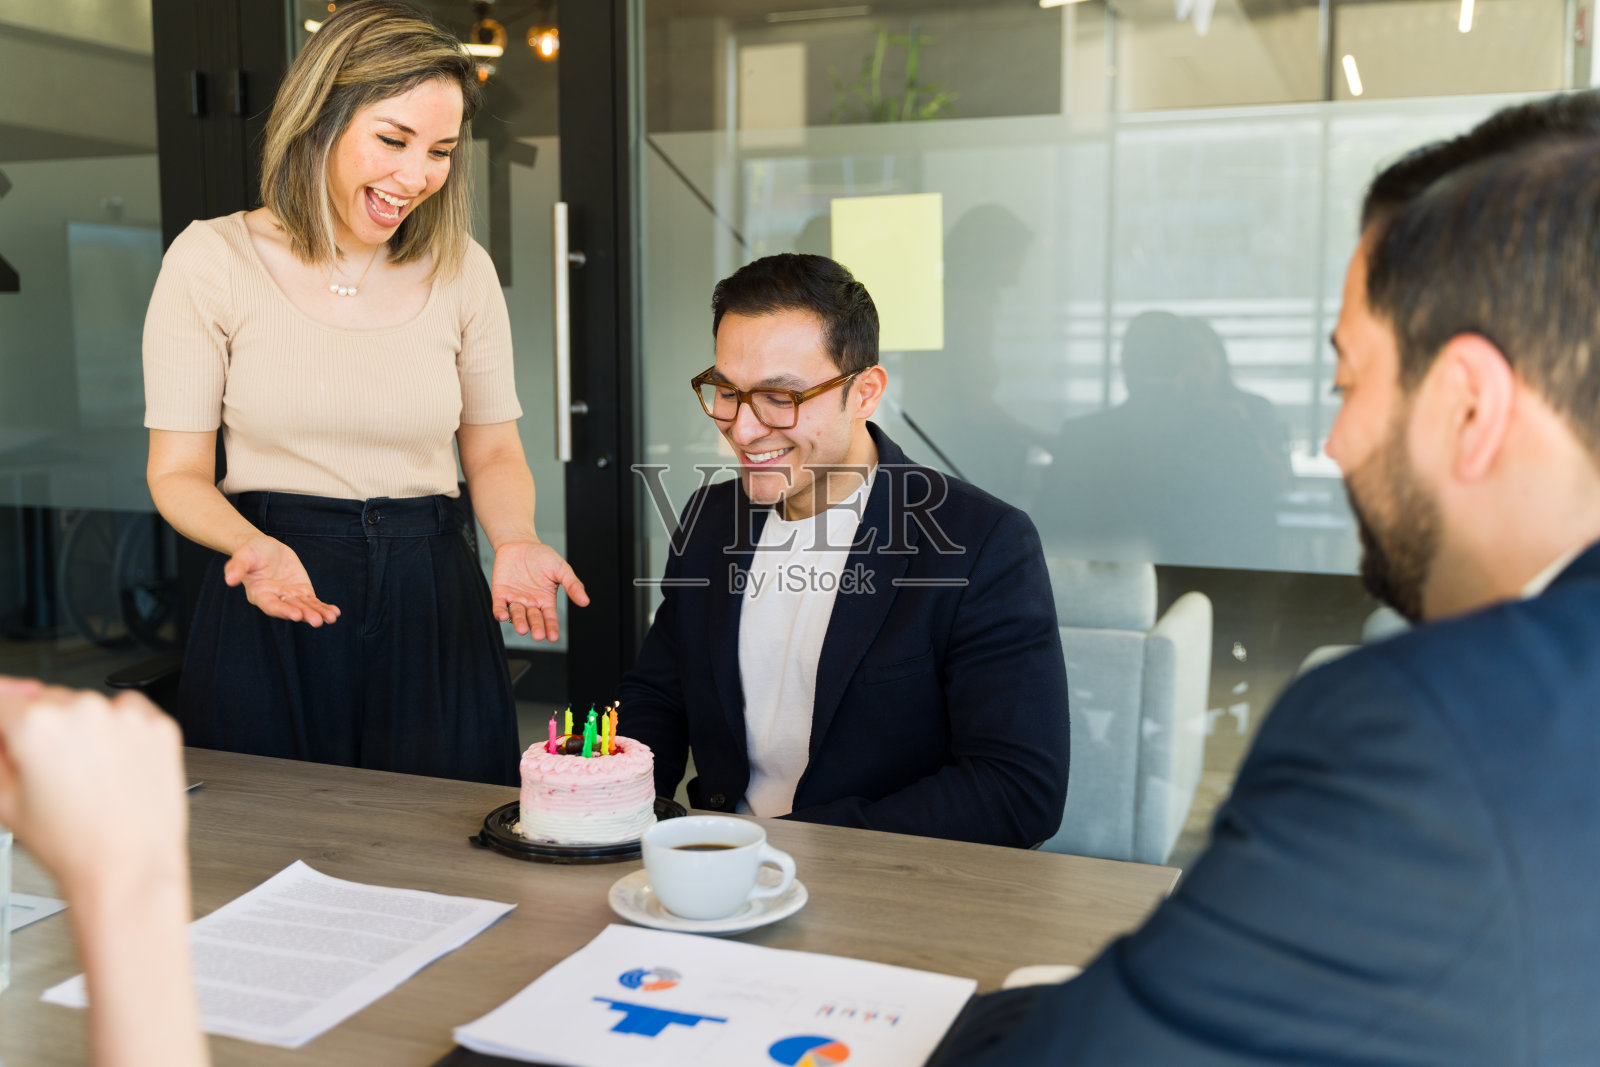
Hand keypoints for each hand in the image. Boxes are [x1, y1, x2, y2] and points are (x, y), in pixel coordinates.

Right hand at [0, 678, 187, 897]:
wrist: (129, 867)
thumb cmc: (73, 844)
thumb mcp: (4, 800)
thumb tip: (3, 734)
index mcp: (37, 725)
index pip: (1, 699)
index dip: (0, 720)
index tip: (6, 728)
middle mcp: (84, 711)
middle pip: (46, 702)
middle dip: (42, 729)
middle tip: (49, 770)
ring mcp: (126, 716)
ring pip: (88, 709)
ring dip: (82, 730)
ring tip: (87, 777)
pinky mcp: (159, 725)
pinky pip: (128, 716)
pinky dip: (120, 733)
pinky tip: (114, 768)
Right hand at [223, 535, 339, 625]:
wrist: (265, 547)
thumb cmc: (251, 552)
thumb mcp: (244, 555)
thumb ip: (237, 567)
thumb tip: (229, 580)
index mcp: (260, 594)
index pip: (271, 606)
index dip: (283, 611)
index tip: (296, 615)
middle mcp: (276, 599)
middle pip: (291, 609)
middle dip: (305, 615)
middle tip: (317, 621)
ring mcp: (290, 596)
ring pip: (305, 607)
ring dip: (318, 613)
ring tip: (330, 618)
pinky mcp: (302, 591)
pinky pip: (314, 602)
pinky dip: (323, 607)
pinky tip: (334, 613)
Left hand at [489, 541, 588, 640]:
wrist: (520, 543)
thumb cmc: (542, 556)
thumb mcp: (561, 569)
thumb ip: (572, 585)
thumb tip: (585, 601)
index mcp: (546, 600)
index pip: (549, 618)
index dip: (551, 628)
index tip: (553, 637)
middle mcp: (530, 603)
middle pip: (534, 619)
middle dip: (536, 627)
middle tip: (538, 635)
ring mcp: (515, 599)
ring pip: (517, 615)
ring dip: (519, 622)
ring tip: (523, 629)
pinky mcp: (500, 593)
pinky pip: (499, 605)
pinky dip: (500, 612)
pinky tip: (502, 616)